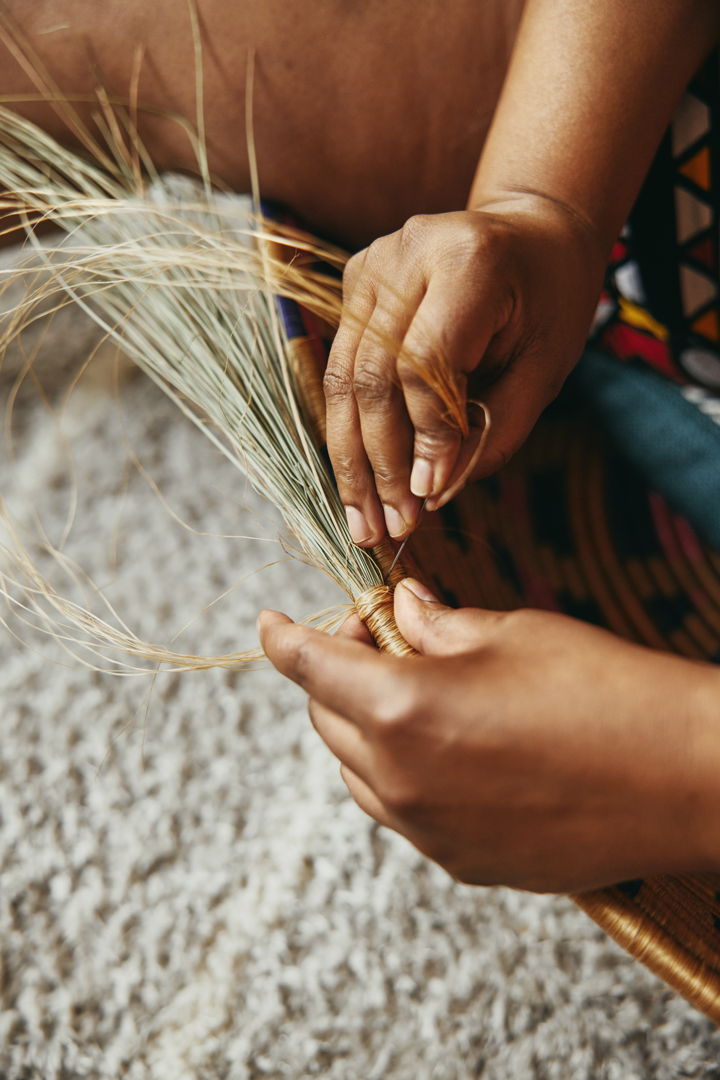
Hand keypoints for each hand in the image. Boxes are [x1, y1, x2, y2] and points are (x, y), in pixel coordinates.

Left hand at [259, 580, 719, 893]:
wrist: (686, 779)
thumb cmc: (605, 689)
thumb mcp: (512, 631)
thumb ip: (436, 625)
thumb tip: (399, 610)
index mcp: (402, 710)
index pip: (310, 668)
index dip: (282, 639)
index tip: (269, 624)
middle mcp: (402, 781)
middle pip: (325, 722)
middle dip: (333, 675)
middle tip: (376, 639)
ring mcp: (430, 832)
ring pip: (356, 773)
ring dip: (361, 728)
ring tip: (412, 692)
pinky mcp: (464, 863)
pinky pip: (402, 813)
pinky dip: (400, 773)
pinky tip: (447, 747)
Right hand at [324, 197, 605, 546]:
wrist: (528, 233)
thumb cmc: (549, 301)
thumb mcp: (547, 367)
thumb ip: (495, 427)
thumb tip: (433, 493)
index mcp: (468, 261)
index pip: (424, 365)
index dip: (423, 437)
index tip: (428, 497)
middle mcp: (405, 255)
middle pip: (371, 376)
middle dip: (378, 463)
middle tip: (388, 528)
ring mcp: (370, 265)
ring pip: (342, 378)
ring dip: (351, 458)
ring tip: (363, 521)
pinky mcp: (352, 283)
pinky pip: (341, 369)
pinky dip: (349, 429)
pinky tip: (359, 480)